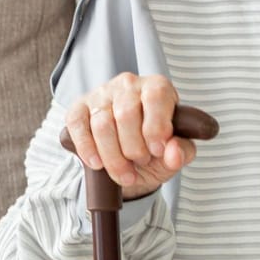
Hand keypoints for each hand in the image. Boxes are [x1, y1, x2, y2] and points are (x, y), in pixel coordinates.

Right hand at [65, 74, 196, 199]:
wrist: (129, 161)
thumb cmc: (154, 150)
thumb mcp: (174, 154)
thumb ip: (181, 152)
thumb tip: (173, 151)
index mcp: (157, 88)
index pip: (156, 96)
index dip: (156, 127)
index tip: (157, 151)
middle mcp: (128, 85)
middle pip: (126, 114)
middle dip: (134, 148)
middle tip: (142, 162)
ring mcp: (101, 94)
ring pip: (102, 124)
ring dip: (113, 157)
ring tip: (125, 174)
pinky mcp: (79, 108)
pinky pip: (78, 126)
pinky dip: (87, 149)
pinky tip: (98, 164)